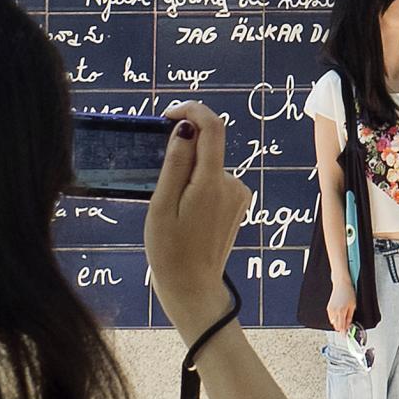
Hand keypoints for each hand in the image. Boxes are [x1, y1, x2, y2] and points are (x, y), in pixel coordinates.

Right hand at [146, 101, 248, 338]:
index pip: (212, 126)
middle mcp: (232, 184)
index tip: (169, 116)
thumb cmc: (169, 251)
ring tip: (172, 207)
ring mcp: (238, 194)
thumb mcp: (161, 205)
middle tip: (159, 185)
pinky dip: (198, 185)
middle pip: (207, 147)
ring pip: (209, 165)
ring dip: (188, 173)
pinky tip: (186, 213)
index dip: (192, 110)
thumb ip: (174, 164)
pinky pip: (215, 180)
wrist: (193, 288)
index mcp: (211, 183)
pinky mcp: (238, 203)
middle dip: (182, 154)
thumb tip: (185, 129)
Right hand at [326, 281, 354, 332]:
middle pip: (336, 326)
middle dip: (341, 328)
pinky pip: (331, 318)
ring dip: (338, 323)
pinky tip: (340, 315)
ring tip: (344, 319)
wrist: (341, 284)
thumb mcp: (353, 305)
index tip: (345, 336)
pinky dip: (335, 319)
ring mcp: (330, 310)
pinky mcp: (328, 308)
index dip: (343, 332)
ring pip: (333, 322)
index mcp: (341, 311)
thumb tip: (348, 325)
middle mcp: (334, 311)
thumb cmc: (348, 292)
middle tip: (347, 328)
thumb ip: (350, 317)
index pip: (341, 326)